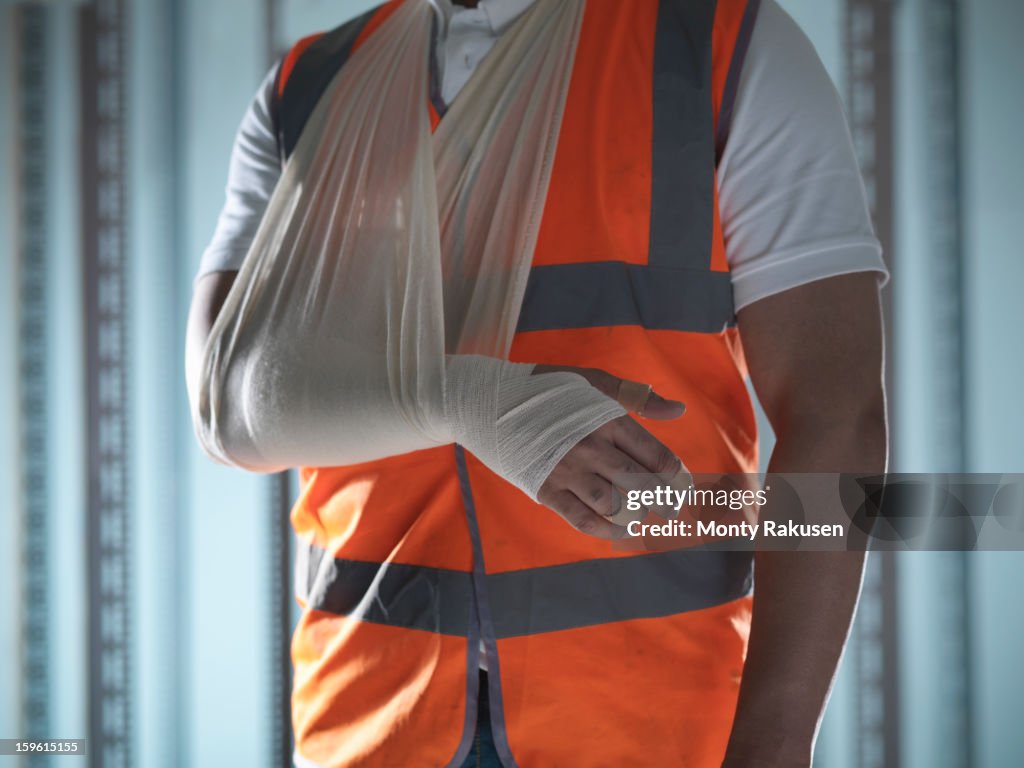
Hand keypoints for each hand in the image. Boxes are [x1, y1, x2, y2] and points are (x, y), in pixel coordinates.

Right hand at [533, 365, 687, 538]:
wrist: (490, 401)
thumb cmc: (546, 389)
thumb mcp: (593, 381)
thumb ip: (637, 398)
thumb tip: (679, 412)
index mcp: (607, 420)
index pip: (656, 456)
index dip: (677, 477)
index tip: (685, 488)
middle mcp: (591, 447)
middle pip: (641, 485)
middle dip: (663, 502)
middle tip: (671, 511)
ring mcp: (567, 471)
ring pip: (614, 505)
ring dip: (635, 517)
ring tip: (642, 518)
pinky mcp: (545, 489)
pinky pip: (581, 519)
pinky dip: (605, 531)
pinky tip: (618, 532)